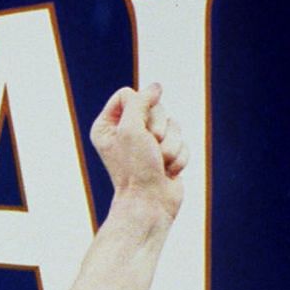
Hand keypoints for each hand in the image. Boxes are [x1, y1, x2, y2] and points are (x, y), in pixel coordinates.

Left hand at [90, 83, 188, 221]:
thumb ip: (141, 102)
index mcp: (107, 126)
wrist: (150, 203)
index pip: (128, 94)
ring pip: (173, 124)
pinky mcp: (165, 154)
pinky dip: (179, 156)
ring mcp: (147, 144)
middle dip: (159, 127)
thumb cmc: (135, 168)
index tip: (139, 127)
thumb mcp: (131, 129)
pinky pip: (183, 141)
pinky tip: (168, 171)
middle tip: (152, 146)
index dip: (140, 106)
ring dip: (171, 145)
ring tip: (160, 162)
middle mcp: (125, 132)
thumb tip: (156, 86)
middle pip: (154, 106)